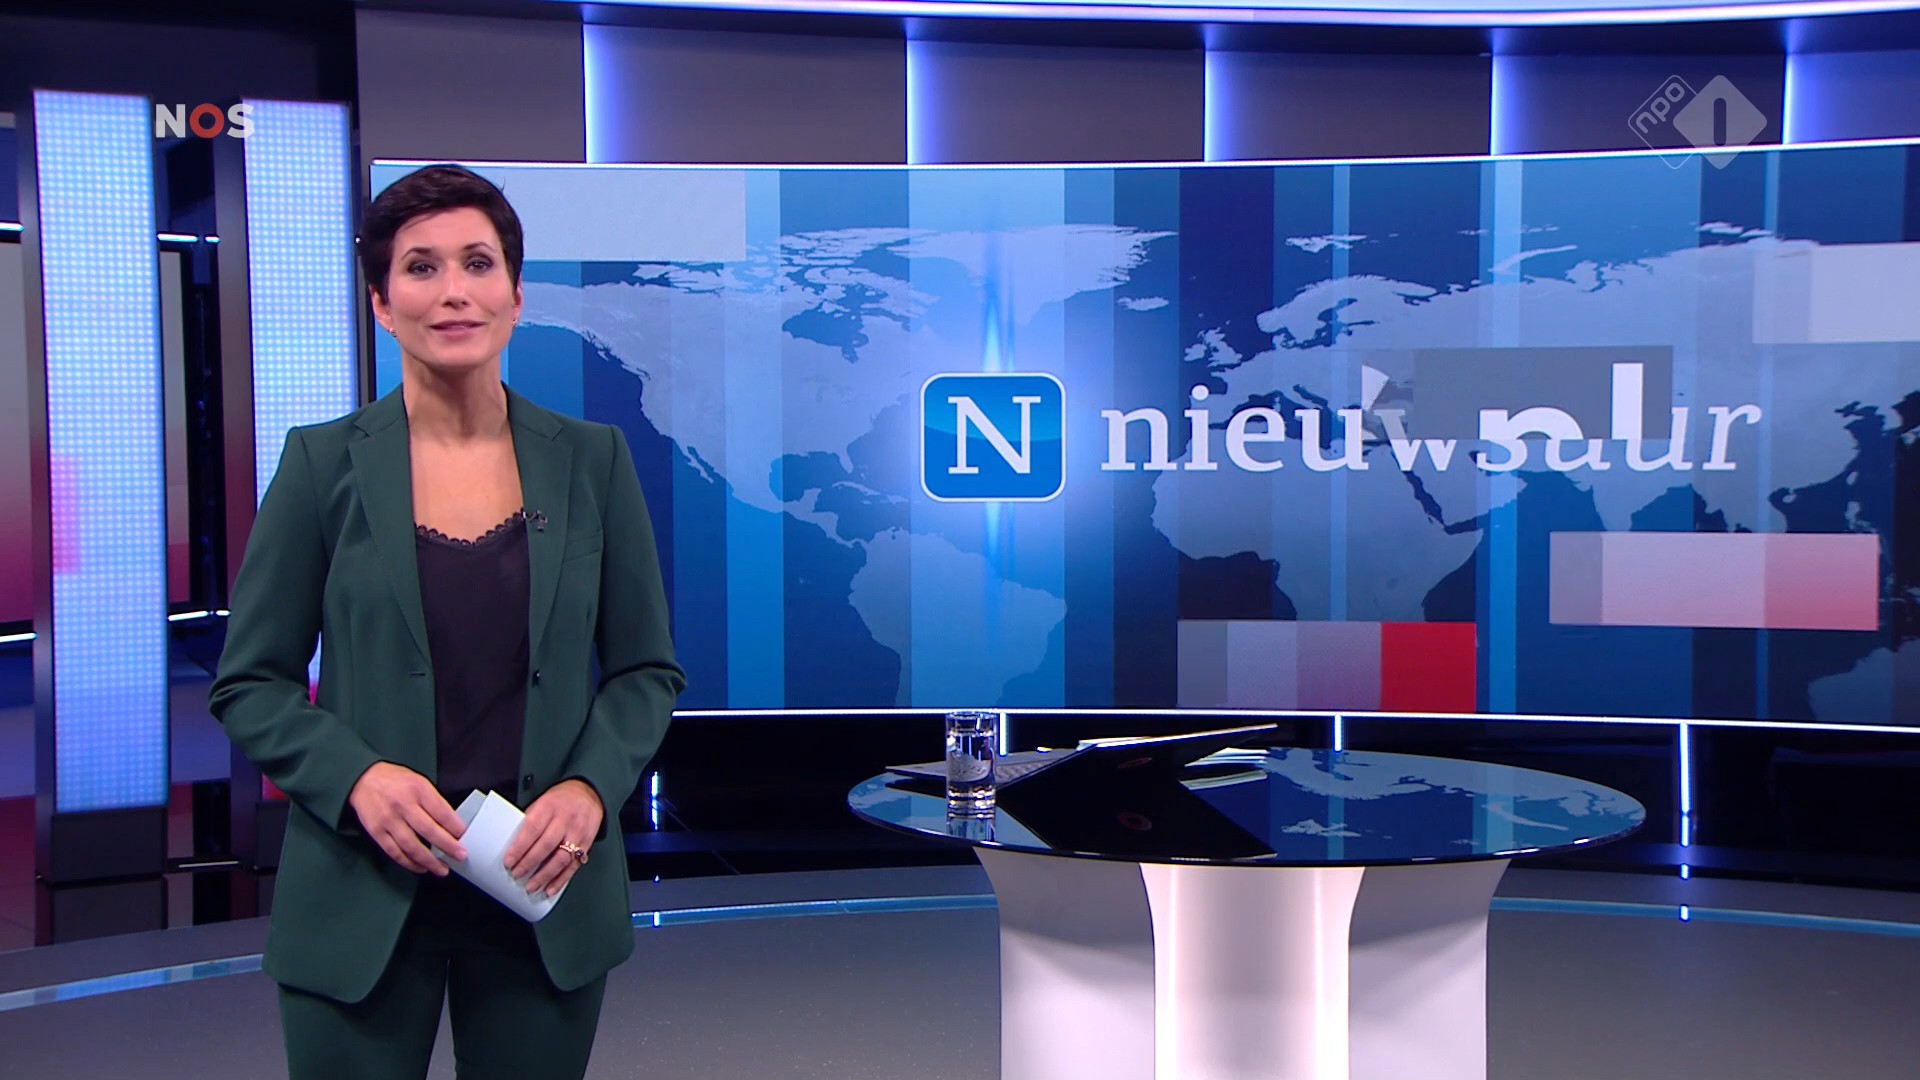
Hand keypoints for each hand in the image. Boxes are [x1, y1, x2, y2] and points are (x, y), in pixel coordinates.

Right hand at [347, 762, 467, 875]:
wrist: (362, 780)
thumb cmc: (395, 781)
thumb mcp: (419, 782)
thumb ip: (433, 801)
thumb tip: (451, 824)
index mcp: (418, 789)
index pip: (441, 811)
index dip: (455, 827)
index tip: (464, 837)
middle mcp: (403, 805)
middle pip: (429, 830)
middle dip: (447, 846)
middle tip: (460, 856)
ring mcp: (389, 820)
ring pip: (411, 846)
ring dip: (429, 861)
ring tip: (442, 869)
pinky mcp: (377, 832)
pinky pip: (395, 852)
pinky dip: (409, 863)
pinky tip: (421, 867)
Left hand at [504, 779, 602, 897]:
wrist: (590, 793)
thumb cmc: (561, 799)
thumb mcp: (542, 801)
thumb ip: (530, 821)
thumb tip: (514, 845)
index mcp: (550, 806)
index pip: (532, 829)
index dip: (520, 847)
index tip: (509, 861)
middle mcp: (566, 820)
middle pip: (546, 845)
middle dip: (529, 863)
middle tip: (517, 874)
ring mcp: (578, 833)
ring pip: (561, 858)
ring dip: (544, 876)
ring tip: (531, 886)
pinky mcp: (587, 844)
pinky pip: (573, 866)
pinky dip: (561, 880)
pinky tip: (550, 888)